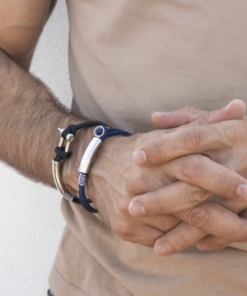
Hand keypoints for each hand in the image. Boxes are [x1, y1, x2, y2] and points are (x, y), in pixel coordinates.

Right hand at [65, 101, 246, 247]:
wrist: (95, 167)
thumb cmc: (138, 150)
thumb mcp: (166, 133)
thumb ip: (202, 123)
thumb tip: (239, 107)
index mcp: (153, 155)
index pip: (192, 165)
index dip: (221, 179)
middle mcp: (139, 181)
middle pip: (187, 200)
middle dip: (223, 215)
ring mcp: (129, 207)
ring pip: (177, 227)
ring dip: (209, 234)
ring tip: (235, 235)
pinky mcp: (124, 228)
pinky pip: (161, 241)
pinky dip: (184, 242)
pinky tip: (204, 242)